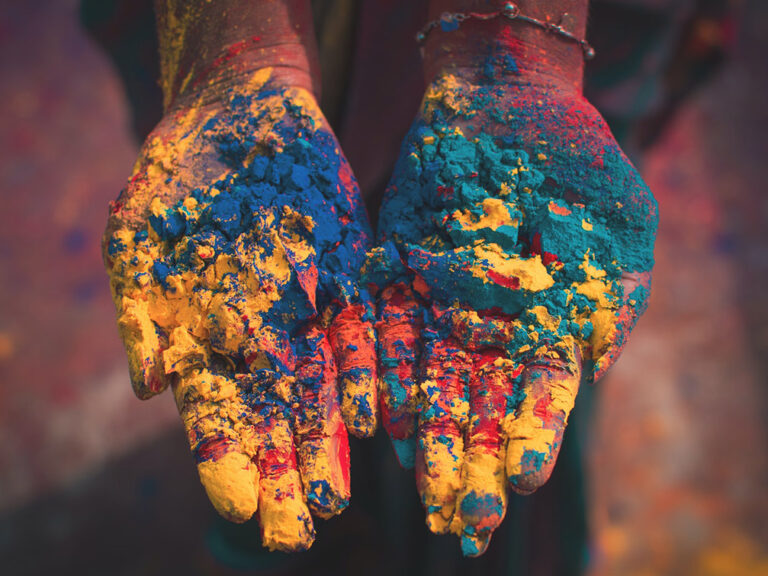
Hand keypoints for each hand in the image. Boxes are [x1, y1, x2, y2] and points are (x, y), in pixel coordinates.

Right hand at [103, 68, 376, 551]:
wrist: (242, 112)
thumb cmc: (178, 173)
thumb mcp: (139, 232)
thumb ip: (142, 310)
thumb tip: (148, 385)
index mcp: (205, 337)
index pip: (216, 417)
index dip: (227, 463)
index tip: (242, 510)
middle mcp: (259, 338)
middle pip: (272, 421)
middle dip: (282, 476)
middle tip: (295, 534)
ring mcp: (307, 313)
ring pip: (319, 391)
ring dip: (326, 443)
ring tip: (334, 498)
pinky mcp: (349, 279)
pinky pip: (361, 335)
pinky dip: (363, 375)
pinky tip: (370, 418)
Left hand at [369, 69, 656, 554]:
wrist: (507, 102)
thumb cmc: (577, 159)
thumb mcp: (619, 223)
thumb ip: (612, 295)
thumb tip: (598, 366)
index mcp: (547, 326)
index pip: (539, 396)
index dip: (531, 436)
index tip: (520, 481)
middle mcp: (489, 328)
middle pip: (479, 405)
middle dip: (472, 461)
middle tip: (465, 522)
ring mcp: (438, 305)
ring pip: (427, 381)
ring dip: (424, 435)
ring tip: (417, 487)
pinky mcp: (395, 277)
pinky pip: (383, 332)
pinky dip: (380, 373)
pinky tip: (377, 416)